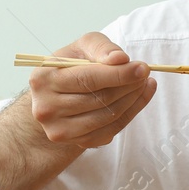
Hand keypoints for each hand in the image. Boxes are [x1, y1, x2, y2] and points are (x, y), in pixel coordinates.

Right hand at [27, 33, 154, 149]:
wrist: (56, 96)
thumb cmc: (71, 66)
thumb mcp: (82, 47)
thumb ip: (101, 47)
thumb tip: (120, 59)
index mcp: (43, 80)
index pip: (87, 79)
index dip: (119, 74)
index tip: (143, 68)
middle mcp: (46, 108)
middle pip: (100, 99)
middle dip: (129, 85)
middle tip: (144, 74)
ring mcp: (60, 130)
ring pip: (109, 116)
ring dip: (133, 99)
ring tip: (143, 84)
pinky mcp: (77, 142)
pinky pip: (111, 130)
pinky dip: (130, 113)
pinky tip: (138, 98)